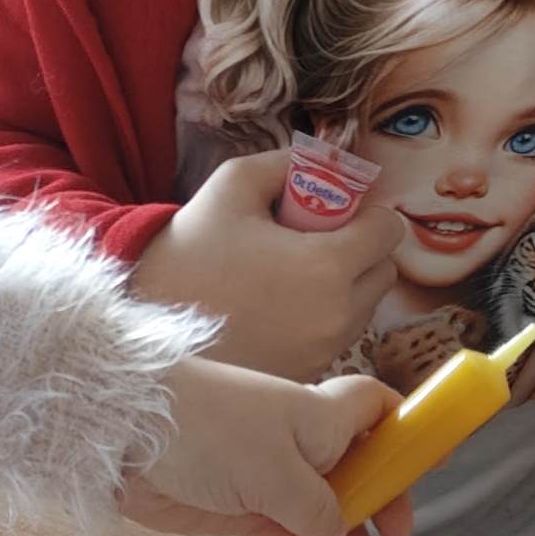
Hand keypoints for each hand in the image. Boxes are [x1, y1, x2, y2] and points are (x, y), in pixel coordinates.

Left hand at [123, 358, 399, 535]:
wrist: (123, 436)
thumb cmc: (207, 430)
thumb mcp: (276, 470)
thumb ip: (317, 507)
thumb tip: (336, 531)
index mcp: (319, 415)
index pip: (376, 410)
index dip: (405, 431)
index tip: (425, 466)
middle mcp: (299, 442)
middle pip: (357, 469)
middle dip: (379, 502)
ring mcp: (268, 475)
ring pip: (323, 509)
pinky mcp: (238, 507)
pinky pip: (287, 531)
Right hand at [125, 150, 403, 380]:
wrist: (145, 326)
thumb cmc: (189, 251)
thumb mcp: (232, 185)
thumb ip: (289, 164)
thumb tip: (330, 161)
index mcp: (327, 265)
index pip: (389, 230)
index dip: (366, 211)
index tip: (334, 209)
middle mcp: (337, 315)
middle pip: (383, 270)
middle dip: (359, 249)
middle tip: (310, 239)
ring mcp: (324, 351)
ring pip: (363, 306)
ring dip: (343, 284)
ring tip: (287, 274)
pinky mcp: (307, 374)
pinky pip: (336, 336)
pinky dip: (321, 317)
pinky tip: (275, 305)